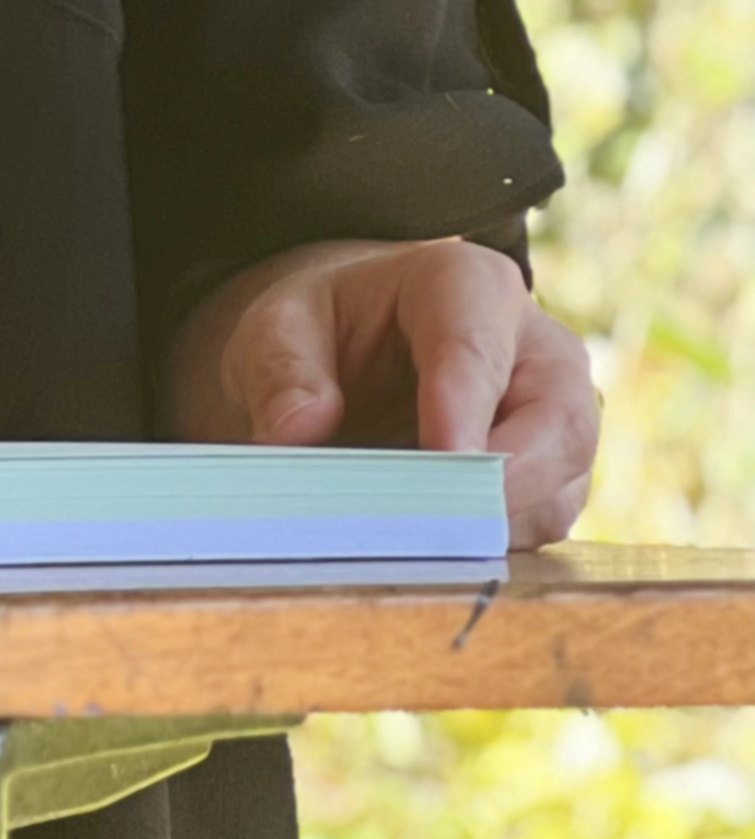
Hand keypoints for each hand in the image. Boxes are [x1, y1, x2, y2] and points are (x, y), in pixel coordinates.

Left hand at [170, 236, 599, 547]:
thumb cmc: (326, 327)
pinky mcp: (552, 481)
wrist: (353, 349)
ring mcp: (556, 420)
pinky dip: (491, 546)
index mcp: (468, 285)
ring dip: (494, 524)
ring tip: (414, 543)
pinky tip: (431, 553)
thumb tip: (296, 430)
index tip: (441, 457)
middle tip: (436, 524)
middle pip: (558, 422)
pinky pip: (543, 524)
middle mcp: (536, 349)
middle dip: (503, 480)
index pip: (476, 345)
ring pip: (558, 486)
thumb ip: (283, 370)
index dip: (462, 405)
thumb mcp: (280, 326)